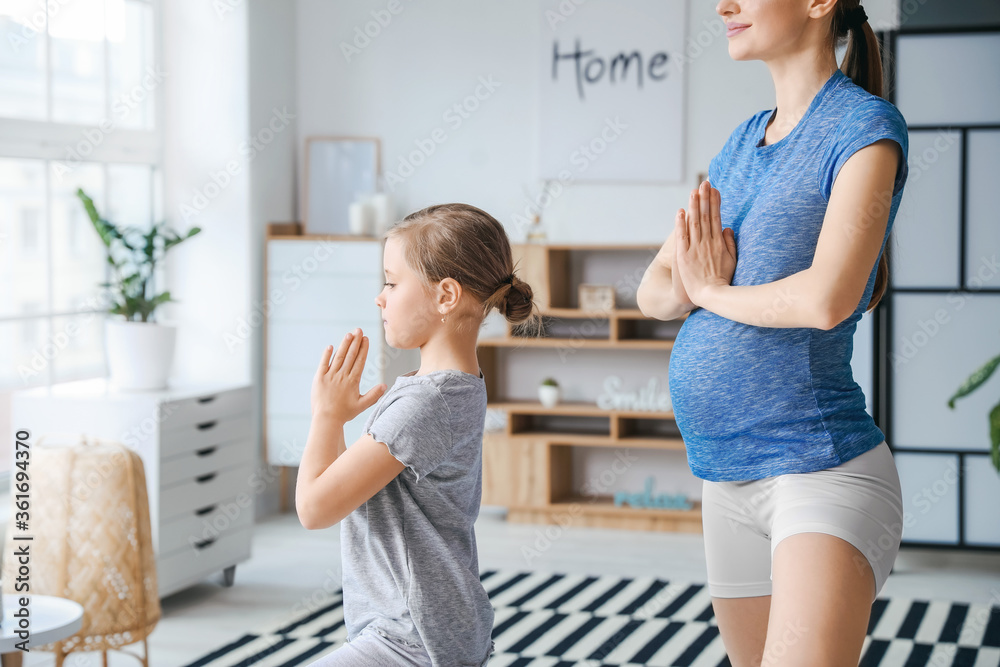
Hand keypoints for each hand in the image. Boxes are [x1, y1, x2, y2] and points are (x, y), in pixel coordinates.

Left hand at [311, 327, 386, 422]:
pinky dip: (327, 354)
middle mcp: (342, 376)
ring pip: (338, 357)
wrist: (326, 419)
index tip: (366, 338)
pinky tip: (331, 346)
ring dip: (344, 345)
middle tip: (359, 330)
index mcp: (352, 381)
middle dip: (355, 342)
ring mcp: (330, 376)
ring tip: (349, 335)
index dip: (363, 349)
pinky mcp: (319, 378)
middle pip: (350, 355)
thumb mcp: (362, 405)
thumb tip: (384, 385)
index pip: (360, 361)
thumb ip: (373, 395)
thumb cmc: (344, 413)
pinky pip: (323, 363)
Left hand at [675, 180, 736, 306]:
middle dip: (705, 198)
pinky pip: (682, 237)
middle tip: (704, 183)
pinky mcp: (684, 256)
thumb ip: (730, 243)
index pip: (716, 218)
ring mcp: (696, 249)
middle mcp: (708, 243)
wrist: (713, 296)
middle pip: (706, 216)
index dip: (714, 202)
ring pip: (694, 222)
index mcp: (719, 243)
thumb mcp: (732, 260)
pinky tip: (680, 211)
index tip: (714, 189)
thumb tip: (728, 228)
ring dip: (694, 206)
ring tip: (693, 191)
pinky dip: (681, 223)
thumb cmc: (723, 280)